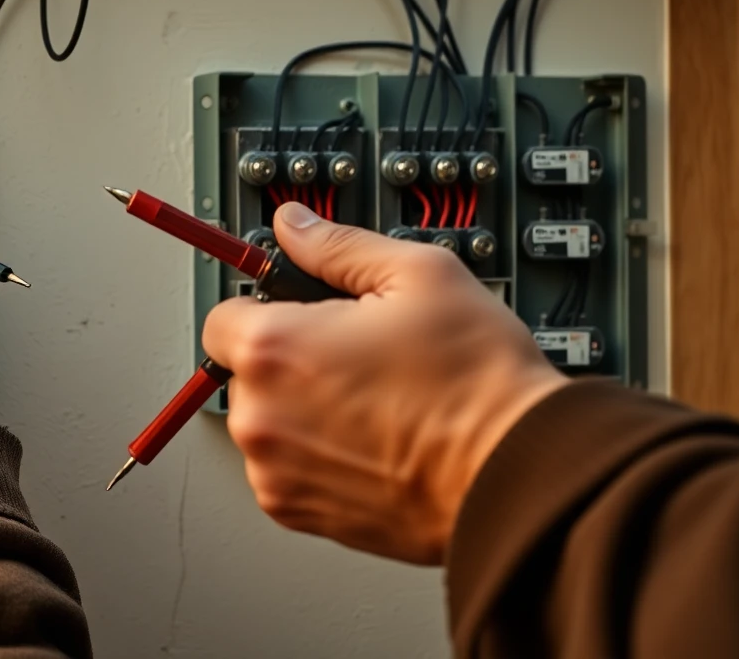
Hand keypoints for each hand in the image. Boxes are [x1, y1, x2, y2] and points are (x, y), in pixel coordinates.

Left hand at [201, 203, 566, 564]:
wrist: (515, 472)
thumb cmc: (475, 382)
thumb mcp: (418, 274)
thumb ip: (337, 245)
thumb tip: (295, 226)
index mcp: (273, 350)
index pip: (223, 315)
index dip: (268, 305)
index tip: (302, 310)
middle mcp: (260, 417)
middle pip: (246, 370)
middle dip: (290, 358)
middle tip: (356, 353)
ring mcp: (275, 472)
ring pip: (267, 420)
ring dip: (301, 408)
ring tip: (373, 399)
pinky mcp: (298, 513)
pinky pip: (286, 467)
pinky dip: (316, 454)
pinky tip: (372, 438)